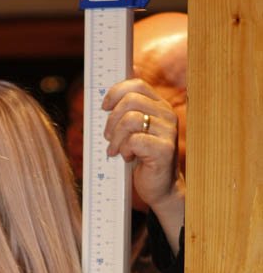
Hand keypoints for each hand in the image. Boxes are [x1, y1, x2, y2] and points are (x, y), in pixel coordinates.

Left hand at [102, 77, 180, 208]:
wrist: (160, 187)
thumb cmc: (142, 158)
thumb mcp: (133, 131)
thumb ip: (126, 114)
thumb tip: (105, 102)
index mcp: (159, 106)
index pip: (137, 85)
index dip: (116, 92)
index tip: (104, 107)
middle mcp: (167, 115)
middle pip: (130, 100)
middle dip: (112, 120)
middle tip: (108, 137)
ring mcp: (168, 131)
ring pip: (130, 119)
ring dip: (116, 138)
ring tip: (116, 150)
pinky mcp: (165, 149)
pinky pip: (134, 140)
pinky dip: (124, 149)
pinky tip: (128, 157)